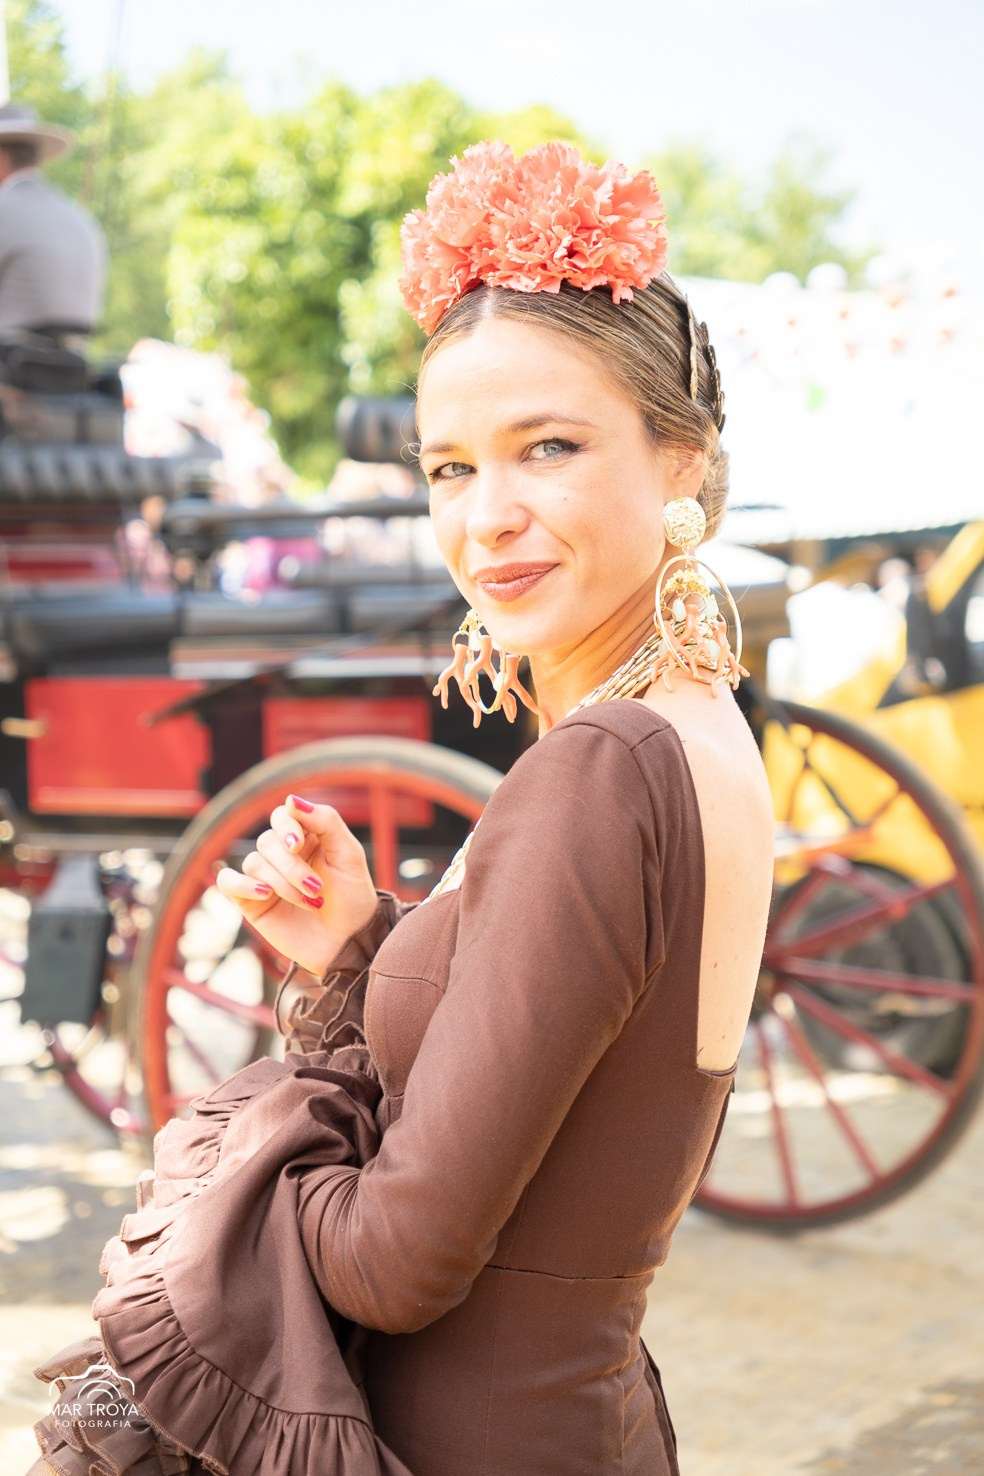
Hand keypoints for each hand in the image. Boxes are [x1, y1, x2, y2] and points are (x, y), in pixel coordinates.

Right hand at [215, 794, 379, 976]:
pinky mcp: (251, 902)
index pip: (282, 816)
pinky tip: (265, 894)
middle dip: (291, 866)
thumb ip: (326, 821)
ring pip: (253, 862)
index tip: (298, 844)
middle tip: (316, 888)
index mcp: (306, 837)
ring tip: (309, 901)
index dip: (286, 826)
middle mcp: (282, 855)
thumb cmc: (354, 898)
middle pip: (267, 842)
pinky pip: (228, 881)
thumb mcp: (348, 855)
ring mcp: (265, 878)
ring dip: (281, 883)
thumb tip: (290, 799)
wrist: (350, 943)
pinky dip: (243, 885)